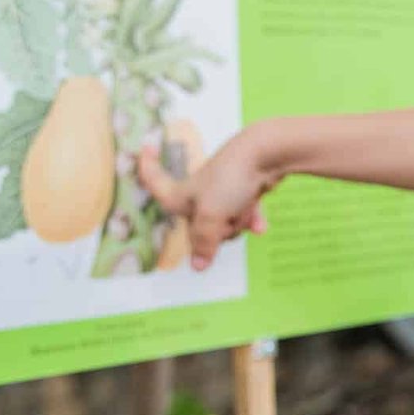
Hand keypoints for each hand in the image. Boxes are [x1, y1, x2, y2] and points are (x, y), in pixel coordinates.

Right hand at [137, 139, 270, 268]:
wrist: (269, 153)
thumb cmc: (231, 178)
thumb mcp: (211, 215)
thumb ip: (203, 243)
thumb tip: (197, 267)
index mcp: (181, 193)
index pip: (155, 182)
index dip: (146, 167)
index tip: (145, 148)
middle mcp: (199, 192)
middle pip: (199, 225)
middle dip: (216, 229)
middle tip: (226, 217)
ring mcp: (223, 190)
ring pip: (225, 223)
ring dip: (238, 222)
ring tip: (244, 209)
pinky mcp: (244, 188)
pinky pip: (246, 213)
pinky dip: (253, 219)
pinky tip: (261, 226)